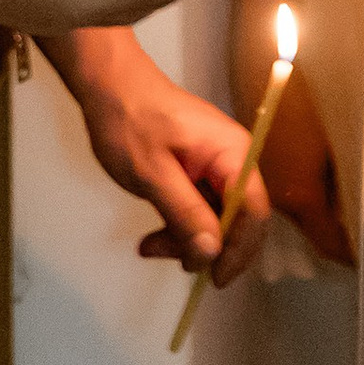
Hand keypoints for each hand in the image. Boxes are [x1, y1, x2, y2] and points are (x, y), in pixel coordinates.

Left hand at [49, 30, 271, 286]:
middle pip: (237, 220)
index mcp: (233, 153)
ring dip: (186, 239)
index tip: (216, 278)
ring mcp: (216, 165)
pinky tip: (153, 237)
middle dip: (206, 246)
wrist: (108, 85)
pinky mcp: (199, 171)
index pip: (255, 212)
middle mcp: (233, 159)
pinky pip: (200, 209)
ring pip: (216, 219)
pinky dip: (179, 225)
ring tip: (149, 246)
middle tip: (168, 258)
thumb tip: (212, 254)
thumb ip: (185, 214)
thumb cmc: (130, 121)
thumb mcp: (153, 173)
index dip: (240, 250)